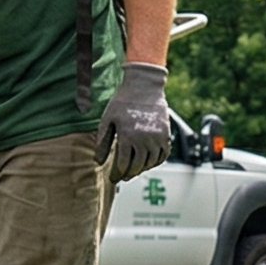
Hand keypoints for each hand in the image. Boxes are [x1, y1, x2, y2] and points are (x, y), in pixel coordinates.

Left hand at [98, 62, 170, 183]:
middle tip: (122, 177)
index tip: (112, 178)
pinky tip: (148, 162)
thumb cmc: (122, 102)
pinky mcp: (166, 134)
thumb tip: (98, 162)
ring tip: (133, 170)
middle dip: (128, 174)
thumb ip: (103, 142)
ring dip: (141, 169)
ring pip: (150, 163)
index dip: (116, 174)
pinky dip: (156, 162)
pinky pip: (163, 155)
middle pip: (137, 167)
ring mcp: (157, 138)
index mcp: (127, 137)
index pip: (122, 165)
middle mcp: (144, 140)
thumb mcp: (107, 119)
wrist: (144, 86)